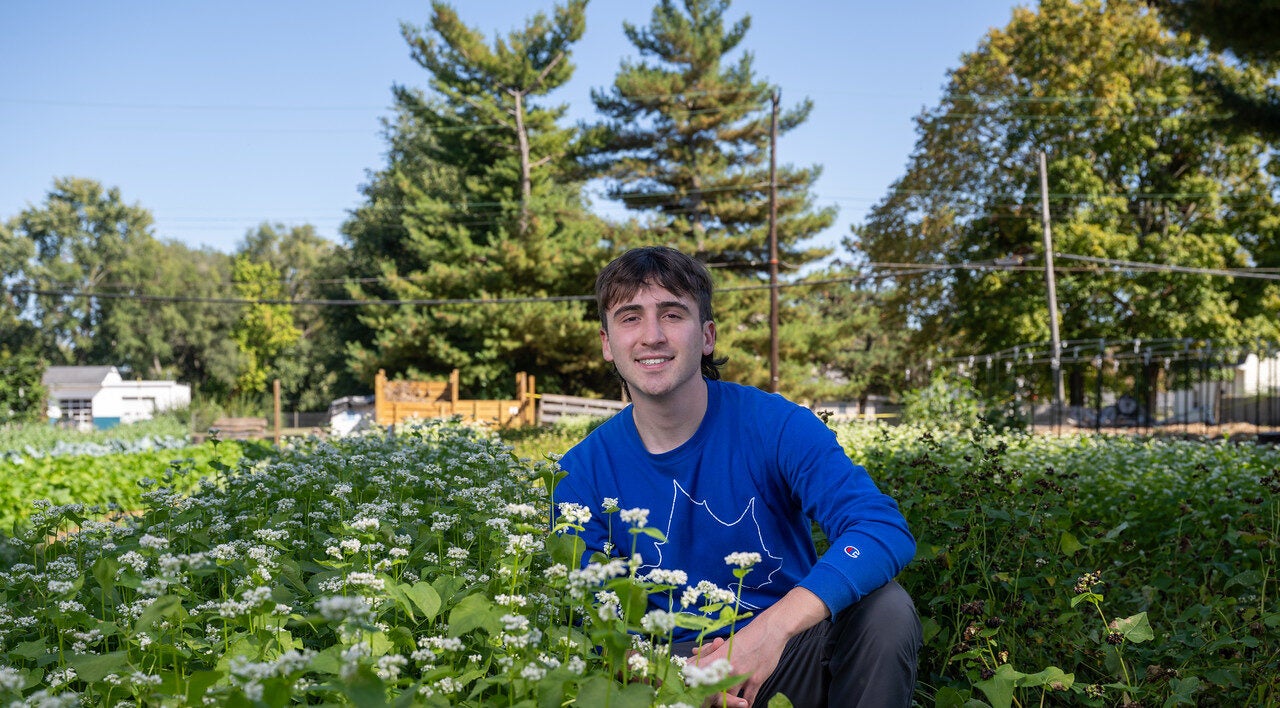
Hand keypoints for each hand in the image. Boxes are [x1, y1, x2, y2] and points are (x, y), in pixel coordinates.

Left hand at [690, 587, 828, 706]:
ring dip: (726, 701)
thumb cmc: (749, 634)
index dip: (692, 679)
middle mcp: (729, 667)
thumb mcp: (727, 641)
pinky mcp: (756, 681)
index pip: (699, 671)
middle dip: (707, 696)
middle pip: (712, 689)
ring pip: (729, 698)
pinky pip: (748, 699)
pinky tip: (743, 704)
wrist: (771, 630)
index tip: (690, 683)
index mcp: (719, 656)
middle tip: (705, 699)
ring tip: (723, 703)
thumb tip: (694, 652)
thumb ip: (710, 650)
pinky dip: (745, 704)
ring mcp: (743, 675)